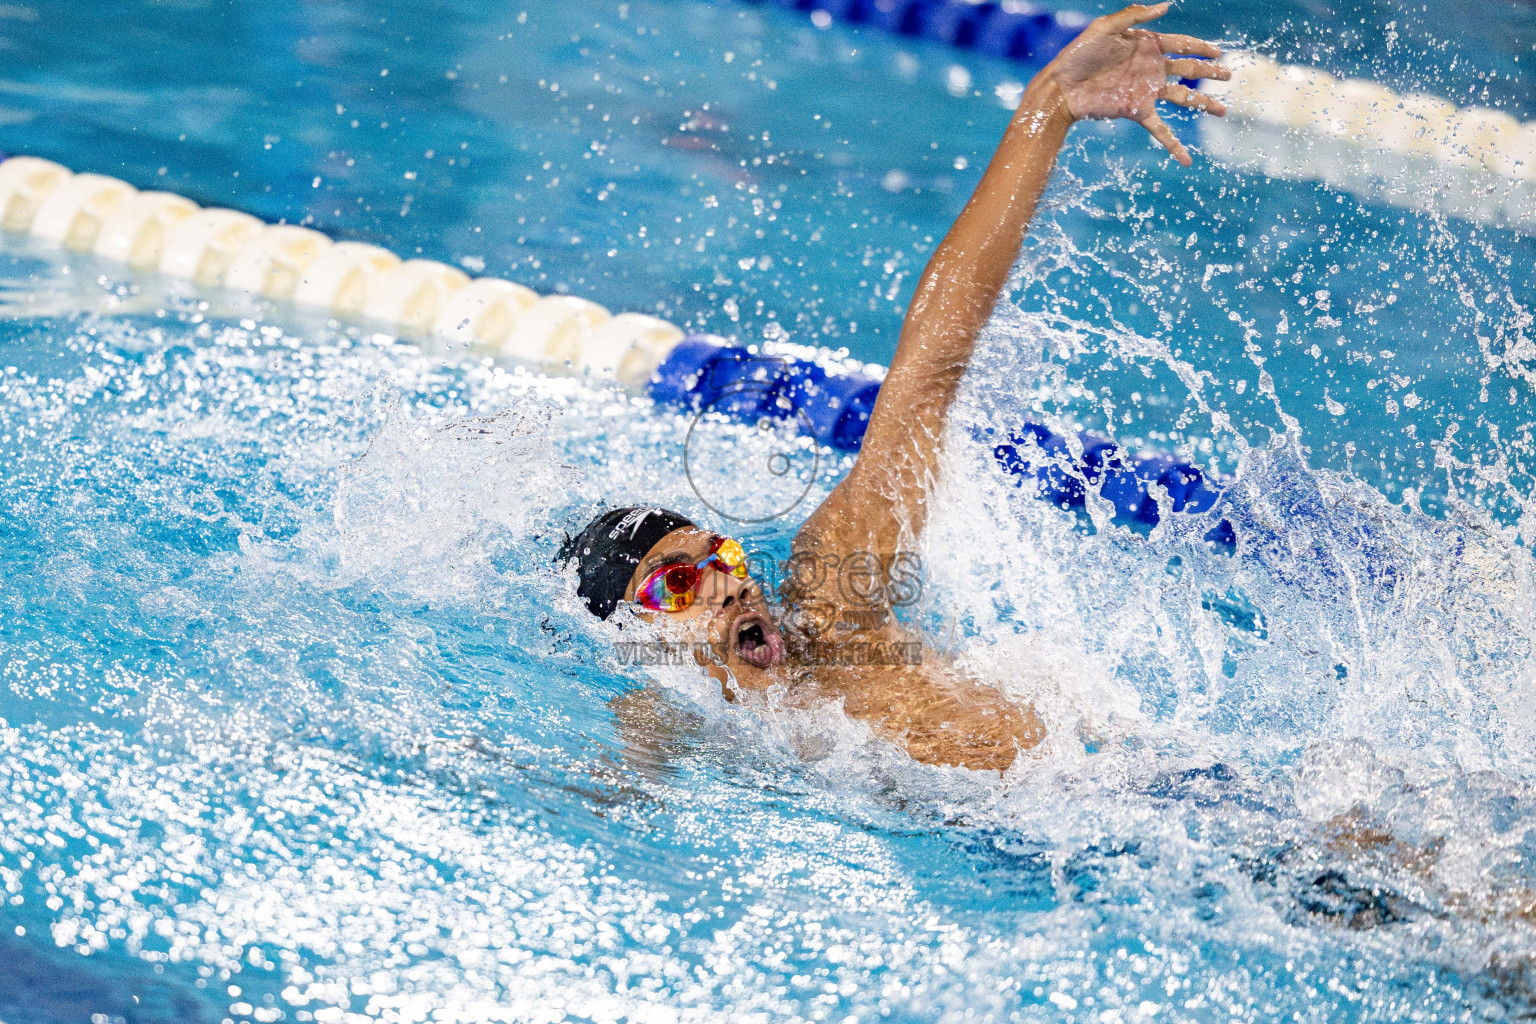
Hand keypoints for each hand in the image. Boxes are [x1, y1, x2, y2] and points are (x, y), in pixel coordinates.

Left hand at [1042, 2, 1228, 166]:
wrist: (1061, 87)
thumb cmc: (1078, 54)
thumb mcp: (1104, 28)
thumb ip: (1135, 15)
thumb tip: (1166, 6)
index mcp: (1145, 45)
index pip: (1181, 44)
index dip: (1201, 47)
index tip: (1218, 52)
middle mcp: (1150, 68)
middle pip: (1188, 70)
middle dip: (1209, 73)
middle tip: (1229, 76)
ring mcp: (1145, 91)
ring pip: (1183, 97)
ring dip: (1203, 104)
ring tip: (1222, 111)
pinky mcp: (1137, 111)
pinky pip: (1161, 130)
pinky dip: (1174, 145)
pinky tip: (1187, 159)